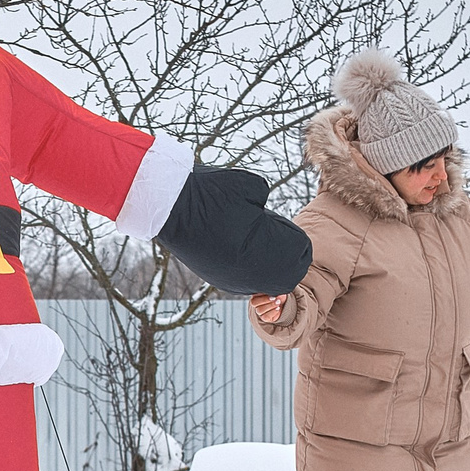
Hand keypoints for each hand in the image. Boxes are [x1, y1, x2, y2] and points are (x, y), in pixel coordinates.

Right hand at [159, 169, 312, 295]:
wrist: (169, 207)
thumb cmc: (210, 192)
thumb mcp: (250, 187)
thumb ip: (268, 203)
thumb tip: (267, 213)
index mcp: (261, 248)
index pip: (300, 253)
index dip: (298, 240)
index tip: (286, 227)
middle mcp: (249, 272)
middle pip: (289, 275)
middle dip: (290, 258)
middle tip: (281, 239)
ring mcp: (233, 279)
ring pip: (270, 283)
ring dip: (273, 266)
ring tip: (262, 244)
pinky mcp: (220, 280)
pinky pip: (249, 282)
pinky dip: (254, 269)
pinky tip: (244, 251)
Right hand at [249, 293, 286, 324]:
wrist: (283, 304)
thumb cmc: (278, 296)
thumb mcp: (277, 292)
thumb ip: (275, 292)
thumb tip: (278, 293)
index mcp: (255, 295)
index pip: (253, 295)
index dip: (261, 293)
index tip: (270, 292)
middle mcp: (256, 304)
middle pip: (254, 303)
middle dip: (265, 300)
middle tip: (274, 298)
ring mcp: (259, 311)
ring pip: (260, 310)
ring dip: (270, 306)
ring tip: (278, 302)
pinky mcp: (264, 318)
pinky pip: (265, 316)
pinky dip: (272, 312)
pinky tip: (278, 308)